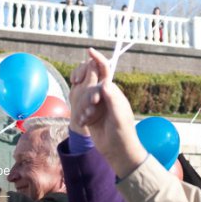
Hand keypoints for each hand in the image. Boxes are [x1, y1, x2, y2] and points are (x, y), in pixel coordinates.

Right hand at [75, 48, 146, 177]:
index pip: (104, 71)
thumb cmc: (123, 133)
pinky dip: (79, 115)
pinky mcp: (89, 114)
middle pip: (88, 83)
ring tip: (89, 119)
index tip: (89, 50)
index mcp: (113, 91)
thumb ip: (112, 99)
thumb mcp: (119, 117)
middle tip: (91, 110)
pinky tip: (85, 123)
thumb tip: (105, 83)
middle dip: (86, 95)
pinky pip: (78, 108)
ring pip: (81, 96)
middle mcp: (104, 94)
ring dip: (82, 107)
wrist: (118, 151)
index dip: (97, 59)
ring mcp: (96, 104)